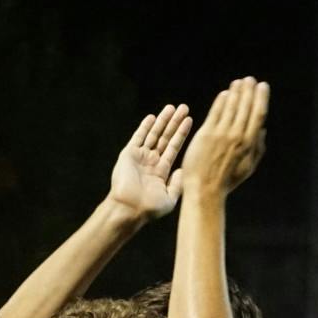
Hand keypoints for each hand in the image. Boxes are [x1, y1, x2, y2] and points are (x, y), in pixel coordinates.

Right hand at [107, 104, 193, 220]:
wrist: (128, 209)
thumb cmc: (148, 209)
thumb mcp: (169, 199)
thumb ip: (178, 184)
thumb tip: (182, 169)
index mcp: (161, 171)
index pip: (174, 147)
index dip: (181, 134)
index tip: (189, 120)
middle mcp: (152, 161)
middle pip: (165, 137)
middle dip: (175, 122)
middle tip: (184, 107)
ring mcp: (140, 157)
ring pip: (153, 134)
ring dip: (163, 121)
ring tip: (172, 107)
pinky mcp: (129, 154)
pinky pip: (138, 137)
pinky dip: (145, 127)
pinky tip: (153, 117)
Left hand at [180, 78, 268, 198]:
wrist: (205, 189)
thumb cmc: (227, 181)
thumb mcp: (248, 168)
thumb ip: (258, 148)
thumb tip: (263, 131)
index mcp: (250, 144)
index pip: (258, 115)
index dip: (261, 98)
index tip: (263, 86)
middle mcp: (237, 136)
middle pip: (246, 107)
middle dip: (249, 91)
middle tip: (250, 80)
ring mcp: (222, 134)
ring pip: (231, 107)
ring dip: (236, 92)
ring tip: (238, 82)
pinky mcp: (206, 133)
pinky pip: (216, 112)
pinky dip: (221, 101)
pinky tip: (224, 93)